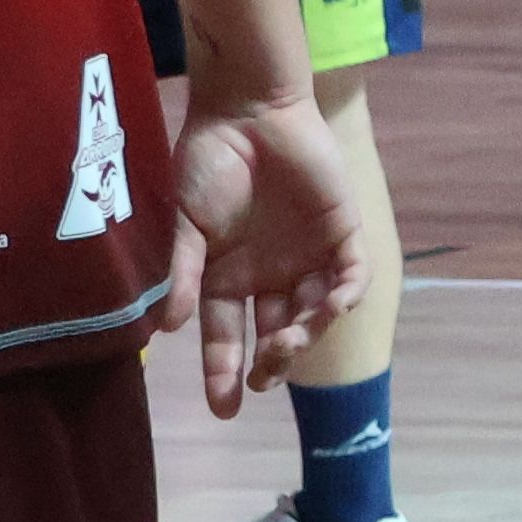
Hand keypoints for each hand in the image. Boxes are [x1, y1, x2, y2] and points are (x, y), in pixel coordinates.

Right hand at [161, 89, 366, 416]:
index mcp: (226, 279)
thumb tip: (171, 329)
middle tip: (261, 377)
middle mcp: (267, 276)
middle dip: (270, 363)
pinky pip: (350, 275)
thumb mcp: (186, 224)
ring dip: (303, 334)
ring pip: (313, 313)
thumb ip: (183, 273)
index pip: (226, 338)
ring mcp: (306, 256)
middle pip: (273, 334)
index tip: (223, 410)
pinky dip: (343, 296)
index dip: (223, 374)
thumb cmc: (208, 164)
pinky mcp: (341, 232)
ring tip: (284, 341)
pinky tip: (327, 306)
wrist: (248, 111)